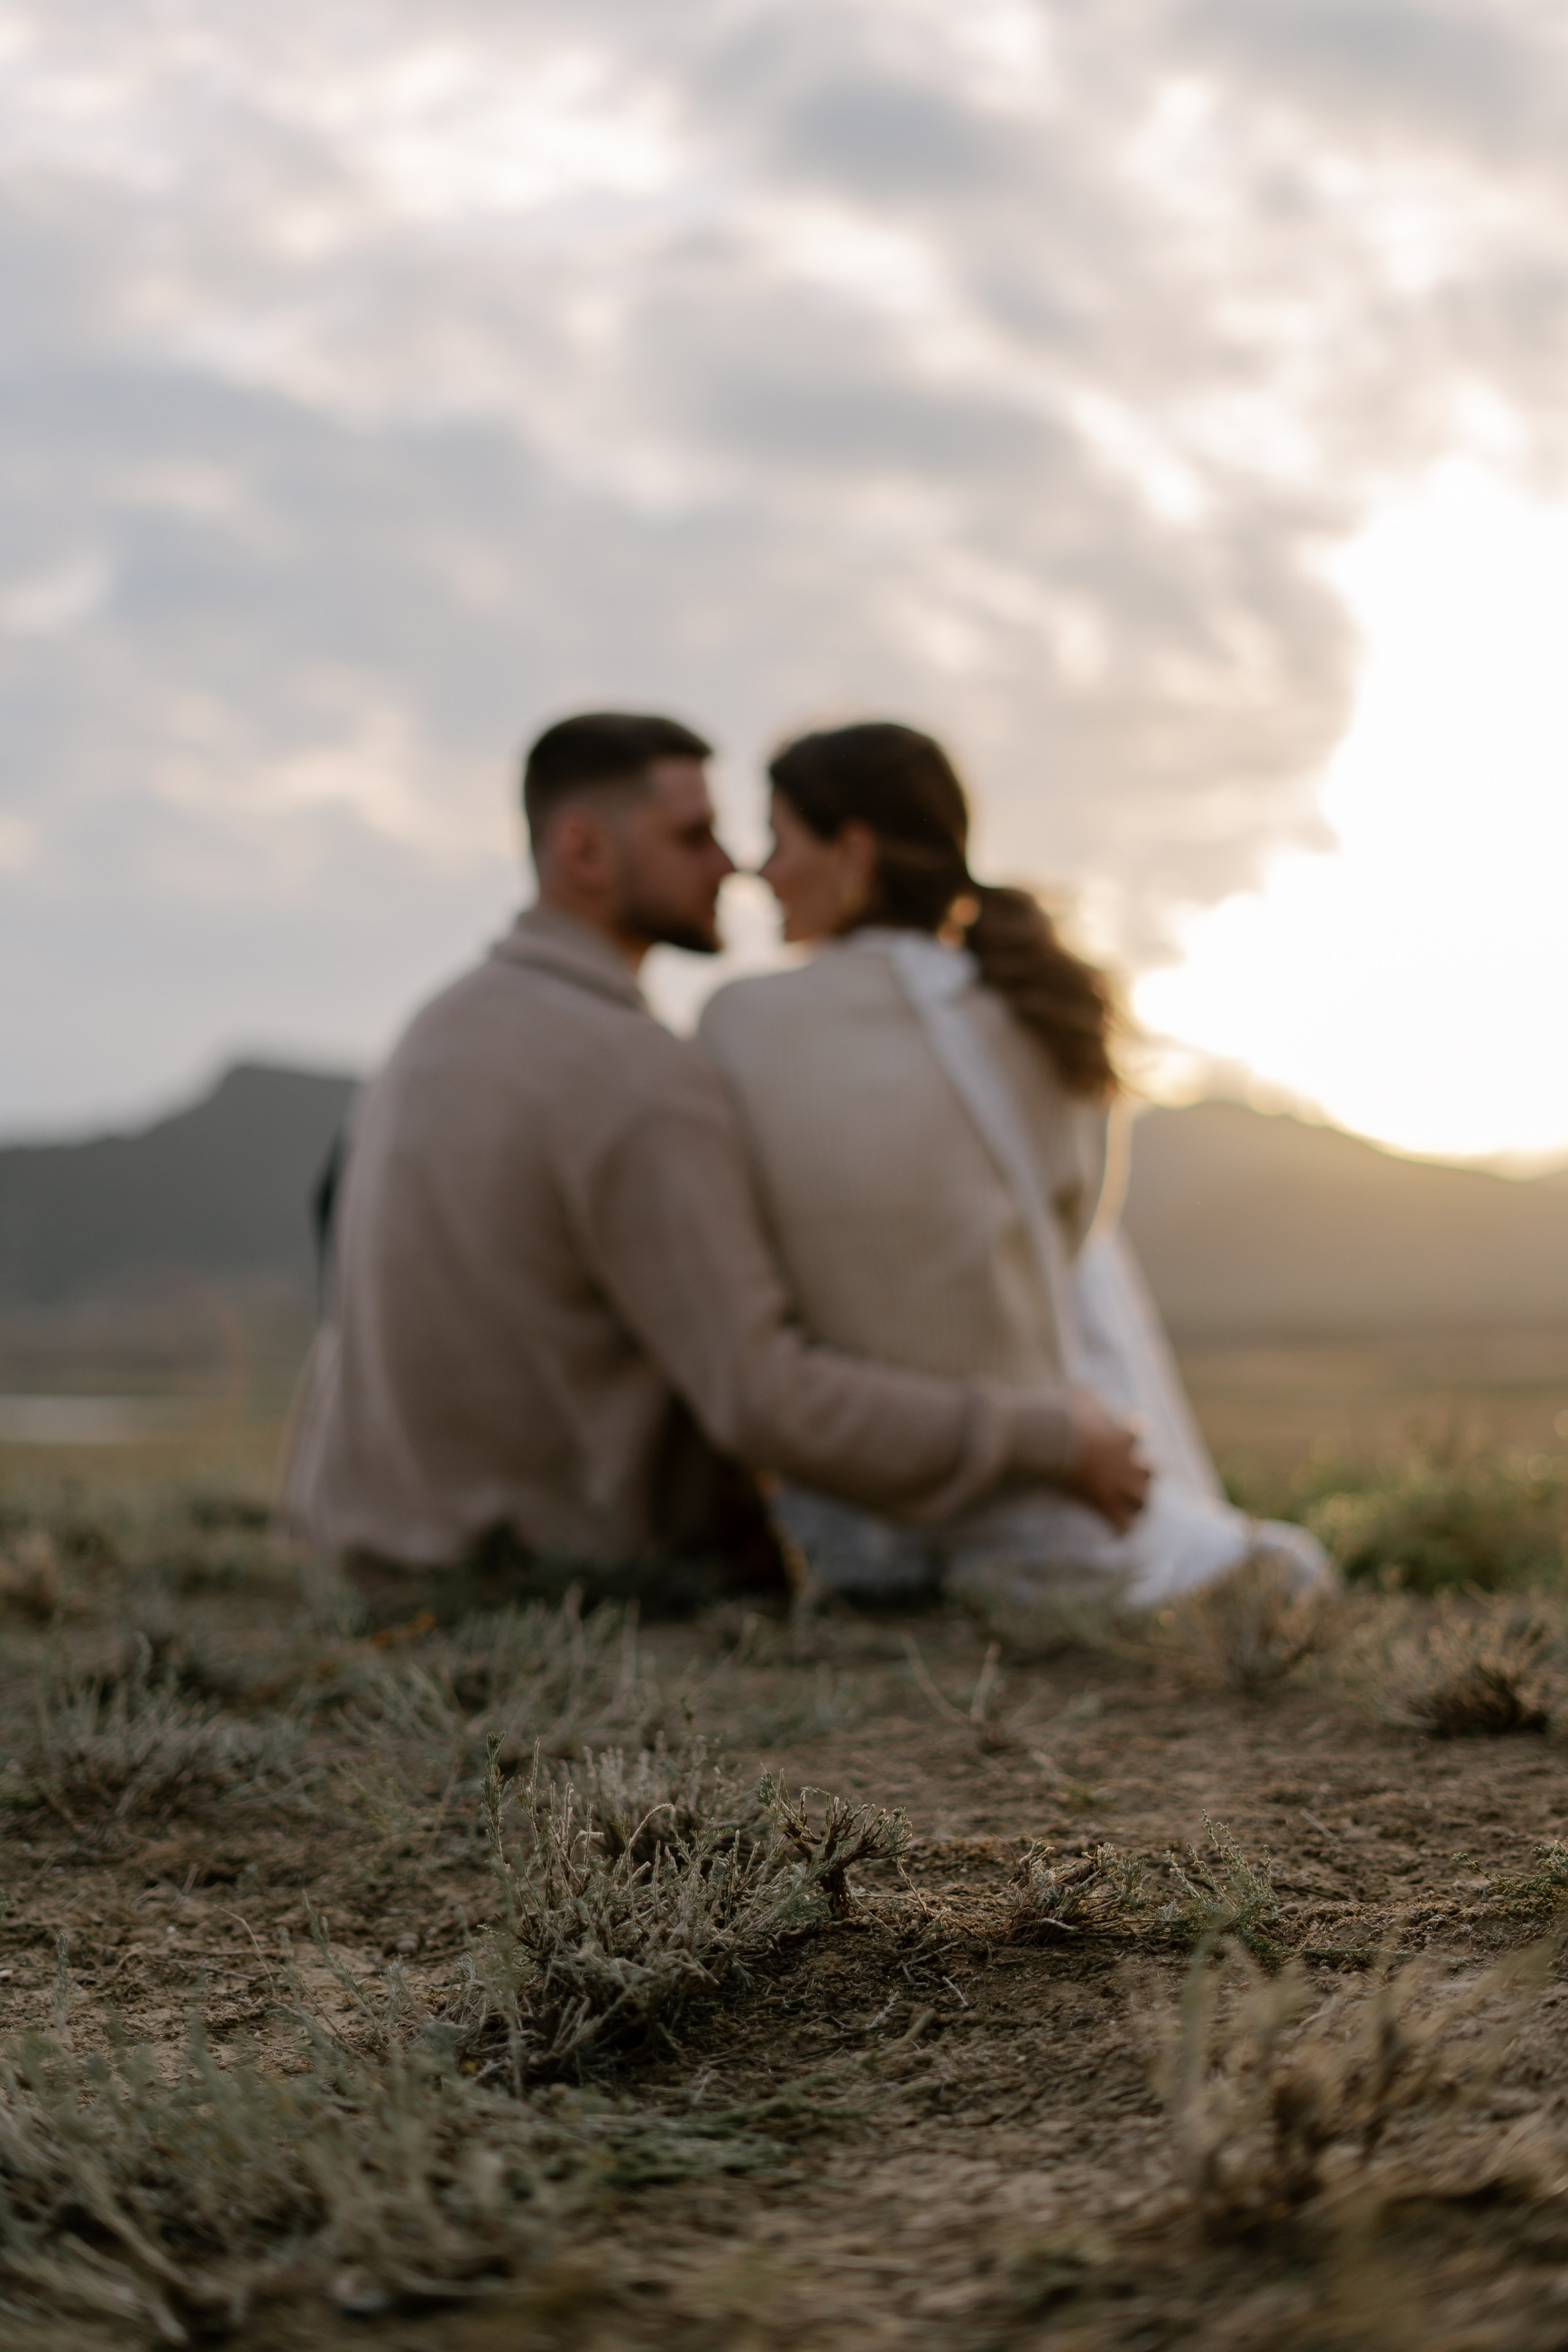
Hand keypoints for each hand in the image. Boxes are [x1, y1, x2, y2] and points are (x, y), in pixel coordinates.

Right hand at [1065, 1388, 1150, 1531]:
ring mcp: (1118, 1484)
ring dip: (1138, 1503)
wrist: (1054, 1439)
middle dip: (1144, 1474)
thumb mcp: (1080, 1394)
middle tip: (1130, 1476)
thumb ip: (1090, 1396)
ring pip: (1143, 1500)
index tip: (1129, 1434)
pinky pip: (1122, 1525)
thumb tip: (1085, 1391)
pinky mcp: (1104, 1504)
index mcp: (1125, 1433)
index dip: (1134, 1434)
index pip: (1140, 1432)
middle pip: (1153, 1471)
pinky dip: (1121, 1530)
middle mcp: (1129, 1461)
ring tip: (1131, 1509)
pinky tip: (1116, 1534)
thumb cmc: (1064, 1414)